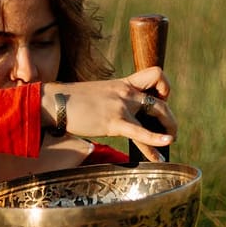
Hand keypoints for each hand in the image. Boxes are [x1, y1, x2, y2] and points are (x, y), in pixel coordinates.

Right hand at [42, 68, 176, 162]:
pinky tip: (161, 152)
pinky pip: (140, 133)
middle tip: (169, 131)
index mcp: (123, 83)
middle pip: (161, 99)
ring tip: (170, 142)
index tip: (160, 102)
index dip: (163, 88)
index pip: (155, 74)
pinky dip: (153, 143)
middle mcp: (126, 91)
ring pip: (158, 111)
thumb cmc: (71, 102)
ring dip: (169, 128)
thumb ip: (111, 101)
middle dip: (169, 118)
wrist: (55, 102)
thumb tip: (113, 114)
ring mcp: (121, 105)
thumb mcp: (97, 95)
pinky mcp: (114, 121)